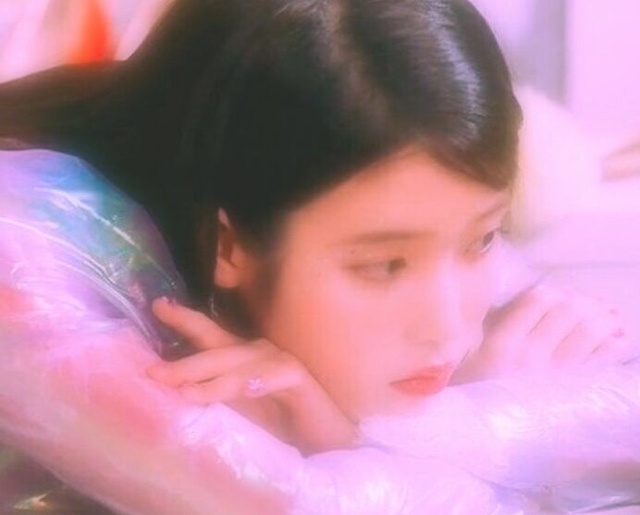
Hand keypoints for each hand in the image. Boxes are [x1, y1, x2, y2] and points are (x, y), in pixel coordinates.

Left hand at [147, 298, 356, 454]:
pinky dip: (251, 382)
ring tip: (182, 392)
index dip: (183, 319)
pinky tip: (240, 389)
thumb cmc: (279, 428)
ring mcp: (278, 361)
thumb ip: (209, 398)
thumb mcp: (236, 413)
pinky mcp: (297, 376)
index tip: (156, 305)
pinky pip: (270, 376)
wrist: (323, 443)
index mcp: (238, 360)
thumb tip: (169, 394)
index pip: (207, 335)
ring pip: (238, 361)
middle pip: (216, 348)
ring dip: (210, 377)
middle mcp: (256, 353)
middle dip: (183, 361)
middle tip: (152, 372)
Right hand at [452, 285, 637, 382]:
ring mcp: (556, 376)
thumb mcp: (466, 354)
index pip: (537, 300)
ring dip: (605, 319)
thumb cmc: (468, 391)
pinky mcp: (573, 394)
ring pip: (591, 331)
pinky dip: (618, 345)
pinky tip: (619, 340)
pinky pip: (605, 361)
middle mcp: (531, 357)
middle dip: (583, 302)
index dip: (552, 292)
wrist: (481, 438)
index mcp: (501, 343)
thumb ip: (488, 325)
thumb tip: (518, 300)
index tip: (555, 297)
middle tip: (588, 305)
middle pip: (568, 311)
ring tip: (609, 318)